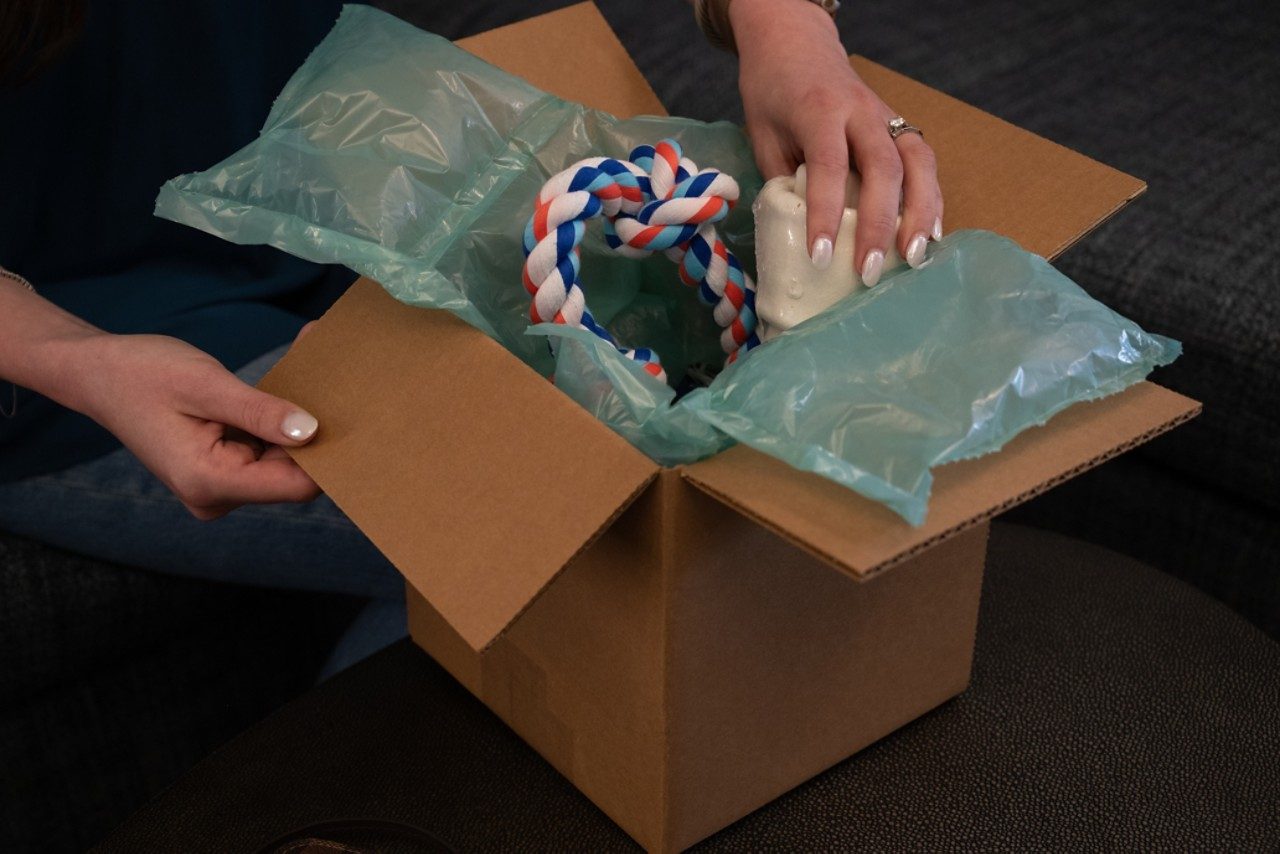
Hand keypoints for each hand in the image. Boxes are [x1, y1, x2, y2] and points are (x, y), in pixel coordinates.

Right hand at [69, 329, 321, 520]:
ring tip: (317, 373)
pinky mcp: (222, 471)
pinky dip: (279, 424)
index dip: (328, 455)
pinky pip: (265, 453)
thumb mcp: (205, 384)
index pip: (295, 486)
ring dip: (299, 424)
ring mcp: (219, 488)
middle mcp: (216, 497)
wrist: (98, 374)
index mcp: (209, 482)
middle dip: (315, 432)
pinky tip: (293, 388)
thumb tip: (311, 431)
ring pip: (282, 463)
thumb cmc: (142, 374)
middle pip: (292, 476)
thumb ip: (259, 411)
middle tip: (339, 382)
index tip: (354, 416)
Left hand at [730, 0, 942, 284]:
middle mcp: (861, 112)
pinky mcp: (900, 127)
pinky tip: (930, 236)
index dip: (825, 214)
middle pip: (884, 168)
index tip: (819, 257)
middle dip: (880, 225)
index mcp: (820, 110)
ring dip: (921, 215)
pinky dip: (932, 201)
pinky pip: (924, 164)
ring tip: (914, 259)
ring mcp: (886, 117)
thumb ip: (782, 179)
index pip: (829, 165)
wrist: (797, 42)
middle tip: (871, 271)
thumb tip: (797, 236)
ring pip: (918, 164)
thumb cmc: (774, 91)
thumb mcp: (763, 132)